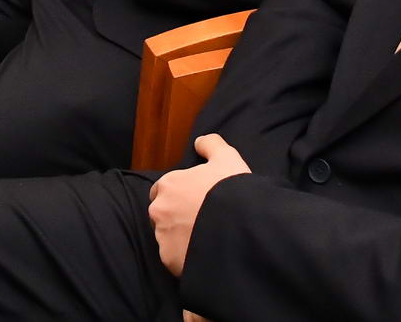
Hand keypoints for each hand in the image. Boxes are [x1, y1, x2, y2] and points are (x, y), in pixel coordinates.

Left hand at [148, 134, 251, 276]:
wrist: (241, 228)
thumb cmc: (232, 190)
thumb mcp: (227, 158)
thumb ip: (211, 144)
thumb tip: (200, 141)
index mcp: (168, 184)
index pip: (163, 190)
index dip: (178, 194)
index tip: (194, 201)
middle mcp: (159, 209)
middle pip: (162, 214)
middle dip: (175, 216)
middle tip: (199, 220)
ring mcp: (162, 236)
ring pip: (166, 237)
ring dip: (178, 237)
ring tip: (203, 238)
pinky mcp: (169, 259)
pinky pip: (173, 258)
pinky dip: (183, 256)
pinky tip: (202, 252)